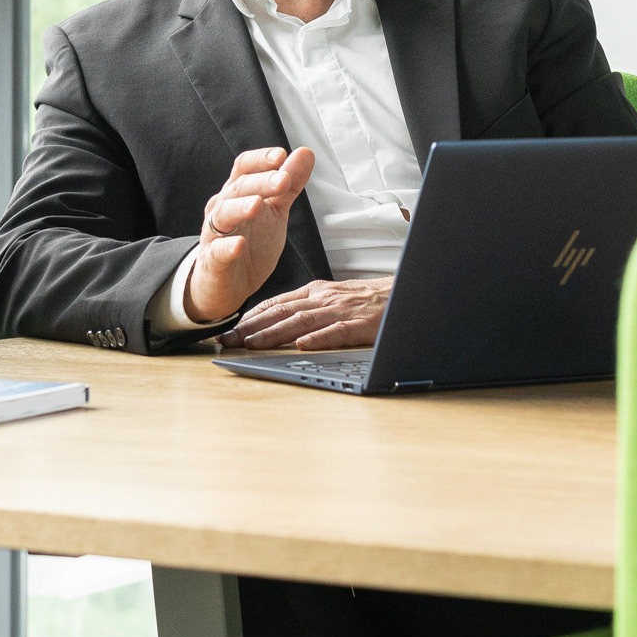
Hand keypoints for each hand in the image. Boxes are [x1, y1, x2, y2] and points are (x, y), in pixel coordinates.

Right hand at [183, 146, 315, 324]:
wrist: (227, 285)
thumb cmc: (251, 242)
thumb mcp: (275, 211)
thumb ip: (289, 184)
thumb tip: (306, 152)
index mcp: (237, 193)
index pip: (244, 167)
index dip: (260, 159)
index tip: (281, 155)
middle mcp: (223, 208)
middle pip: (238, 188)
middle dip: (261, 182)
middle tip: (282, 180)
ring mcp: (215, 234)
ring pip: (223, 215)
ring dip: (240, 207)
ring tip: (257, 204)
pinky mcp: (213, 261)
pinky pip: (217, 251)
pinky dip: (227, 247)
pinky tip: (240, 245)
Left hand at [230, 278, 390, 351]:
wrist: (410, 290)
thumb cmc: (373, 299)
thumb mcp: (337, 298)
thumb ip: (313, 309)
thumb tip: (286, 328)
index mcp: (318, 292)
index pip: (276, 304)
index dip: (251, 318)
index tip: (229, 331)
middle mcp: (325, 298)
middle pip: (281, 312)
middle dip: (251, 327)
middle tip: (226, 341)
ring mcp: (342, 310)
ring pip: (301, 321)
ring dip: (273, 333)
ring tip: (251, 344)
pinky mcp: (362, 324)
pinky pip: (337, 331)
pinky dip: (318, 338)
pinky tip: (301, 346)